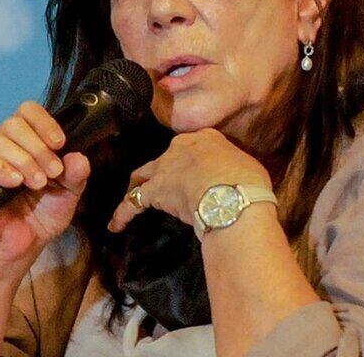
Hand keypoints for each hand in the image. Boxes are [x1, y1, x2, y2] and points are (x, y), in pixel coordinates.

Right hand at [0, 101, 89, 267]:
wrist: (25, 242)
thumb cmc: (46, 212)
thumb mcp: (70, 192)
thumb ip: (77, 174)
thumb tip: (78, 157)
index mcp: (30, 139)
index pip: (29, 111)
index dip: (45, 122)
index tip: (60, 144)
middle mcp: (7, 143)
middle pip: (14, 123)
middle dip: (38, 147)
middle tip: (52, 172)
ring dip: (22, 160)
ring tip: (37, 183)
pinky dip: (0, 169)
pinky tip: (15, 183)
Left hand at [108, 128, 270, 231]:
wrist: (231, 194)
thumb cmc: (247, 181)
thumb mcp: (247, 166)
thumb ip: (235, 168)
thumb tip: (238, 177)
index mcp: (206, 138)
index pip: (193, 147)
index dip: (191, 161)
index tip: (193, 172)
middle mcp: (181, 147)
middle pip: (165, 158)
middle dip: (163, 171)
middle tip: (163, 186)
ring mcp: (165, 168)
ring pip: (143, 175)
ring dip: (137, 187)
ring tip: (131, 200)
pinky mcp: (154, 191)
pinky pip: (132, 203)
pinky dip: (123, 213)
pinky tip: (116, 224)